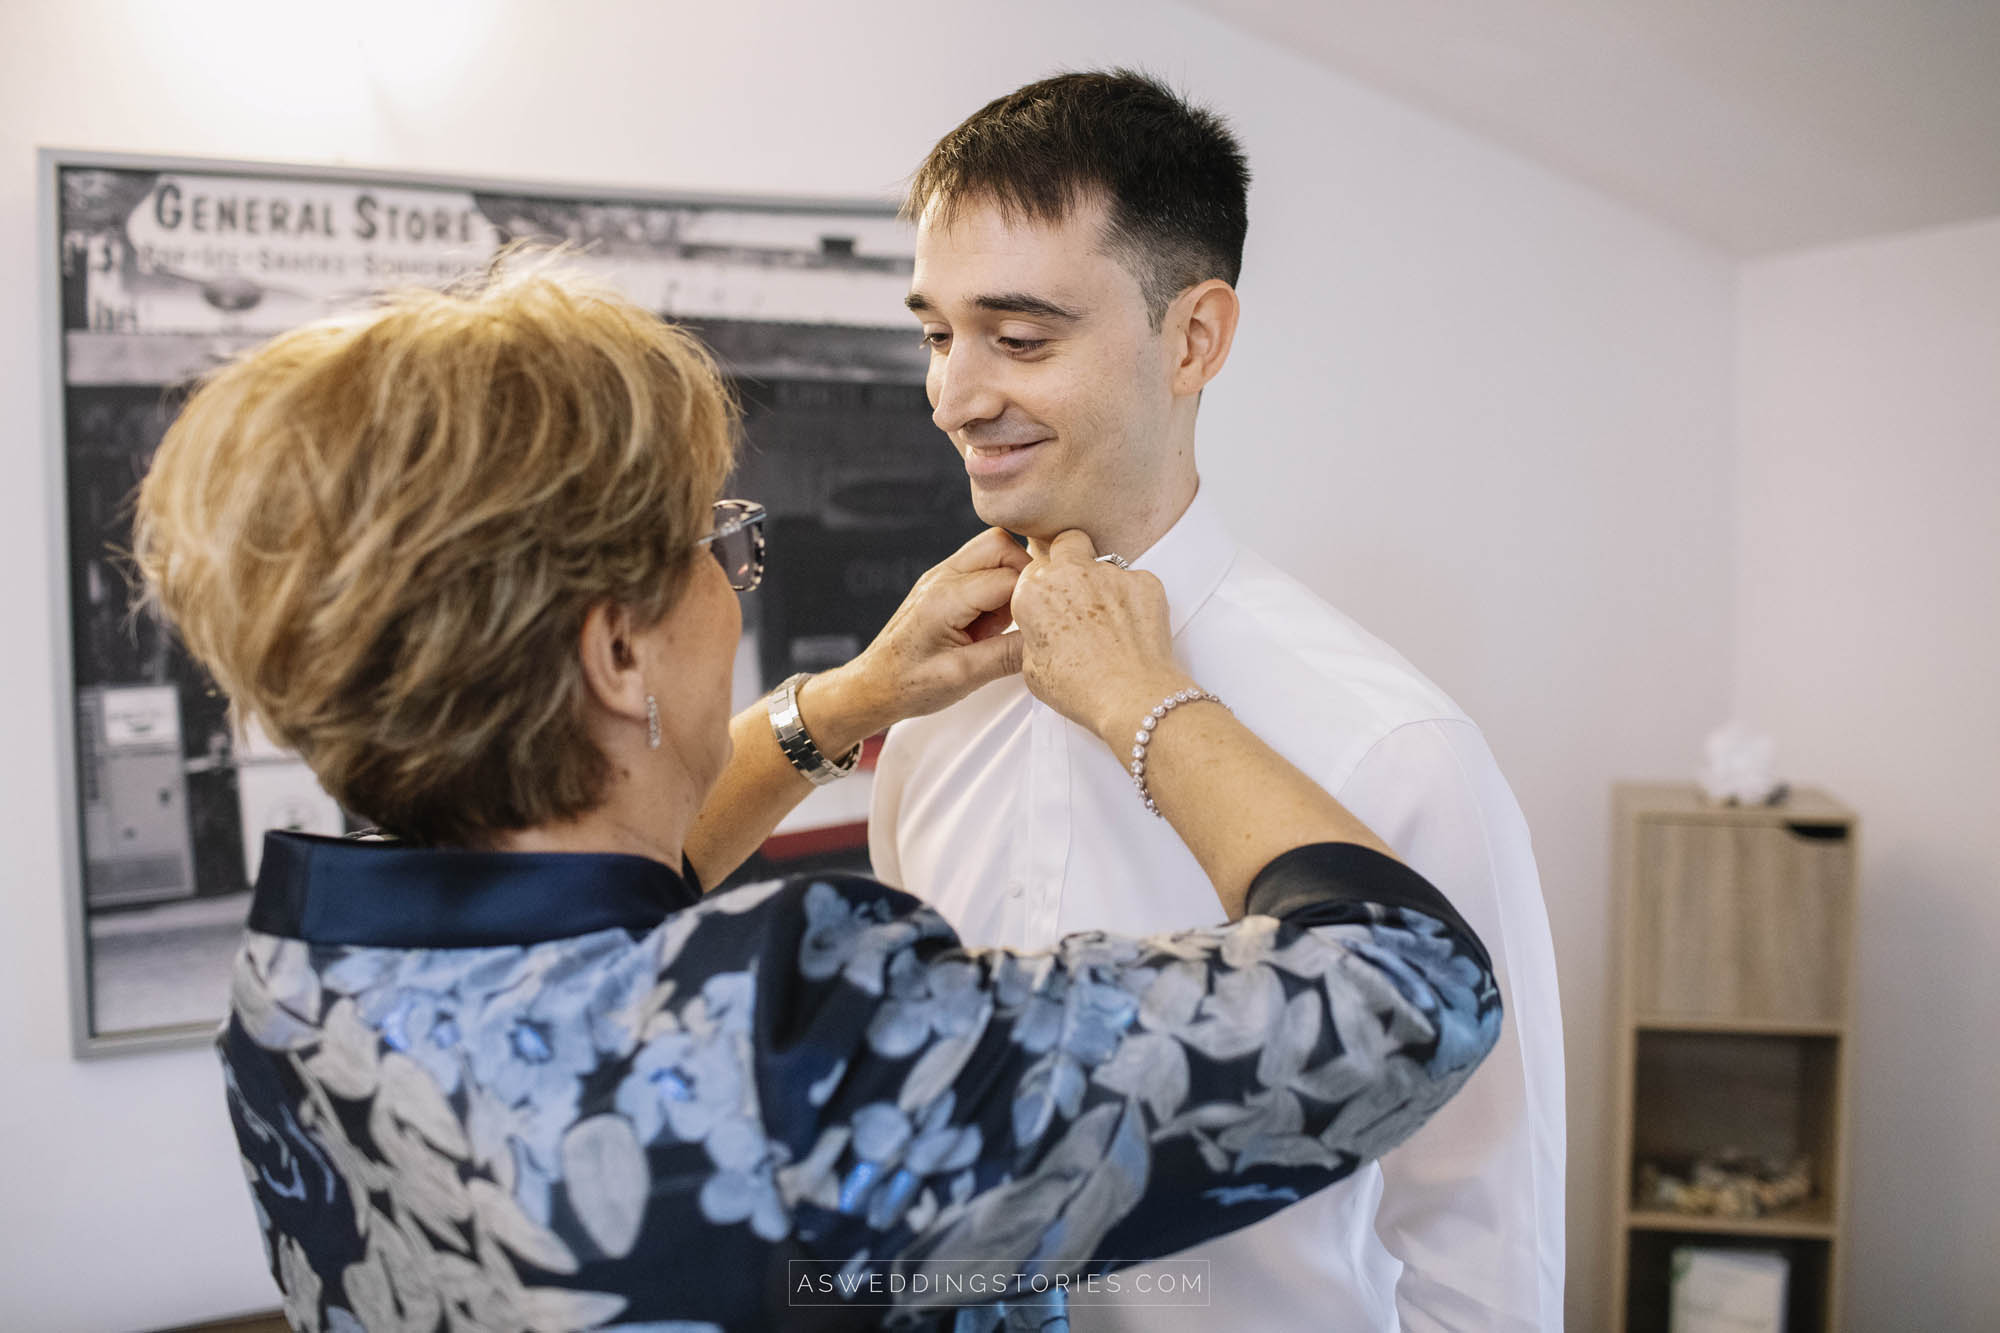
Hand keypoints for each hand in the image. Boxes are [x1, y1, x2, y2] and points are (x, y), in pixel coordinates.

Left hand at [813, 527, 1027, 738]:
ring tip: (1002, 622)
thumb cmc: (909, 684)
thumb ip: (1008, 655)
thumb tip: (1046, 640)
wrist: (874, 686)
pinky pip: (980, 568)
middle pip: (1000, 545)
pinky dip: (995, 588)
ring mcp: (940, 577)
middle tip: (1027, 614)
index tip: (1043, 622)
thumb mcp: (964, 677)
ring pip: (991, 551)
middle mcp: (941, 577)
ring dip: (1010, 579)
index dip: (1033, 598)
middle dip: (1025, 574)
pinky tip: (989, 623)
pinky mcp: (941, 584)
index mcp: (945, 598)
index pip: (1009, 577)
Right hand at [1010, 529, 1191, 745]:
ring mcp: (1109, 573)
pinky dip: (1134, 598)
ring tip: (1111, 623)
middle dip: (1070, 558)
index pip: (1034, 569)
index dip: (1044, 585)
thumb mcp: (1032, 669)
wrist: (1131, 697)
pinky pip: (1135, 580)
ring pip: (1105, 564)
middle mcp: (1069, 573)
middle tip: (1077, 590)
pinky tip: (1132, 627)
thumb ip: (1033, 635)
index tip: (1052, 600)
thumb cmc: (1081, 689)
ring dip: (1104, 585)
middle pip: (1067, 543)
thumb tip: (1044, 629)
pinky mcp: (1143, 580)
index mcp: (1034, 592)